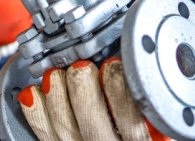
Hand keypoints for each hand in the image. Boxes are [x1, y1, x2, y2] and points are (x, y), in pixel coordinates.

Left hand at [18, 57, 169, 140]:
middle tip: (80, 68)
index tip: (114, 66)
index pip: (133, 124)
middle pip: (93, 127)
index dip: (120, 94)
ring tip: (56, 74)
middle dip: (83, 92)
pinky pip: (45, 136)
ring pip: (65, 131)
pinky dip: (37, 114)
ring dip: (56, 98)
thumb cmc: (140, 132)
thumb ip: (153, 98)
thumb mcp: (159, 122)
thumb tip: (145, 61)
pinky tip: (35, 94)